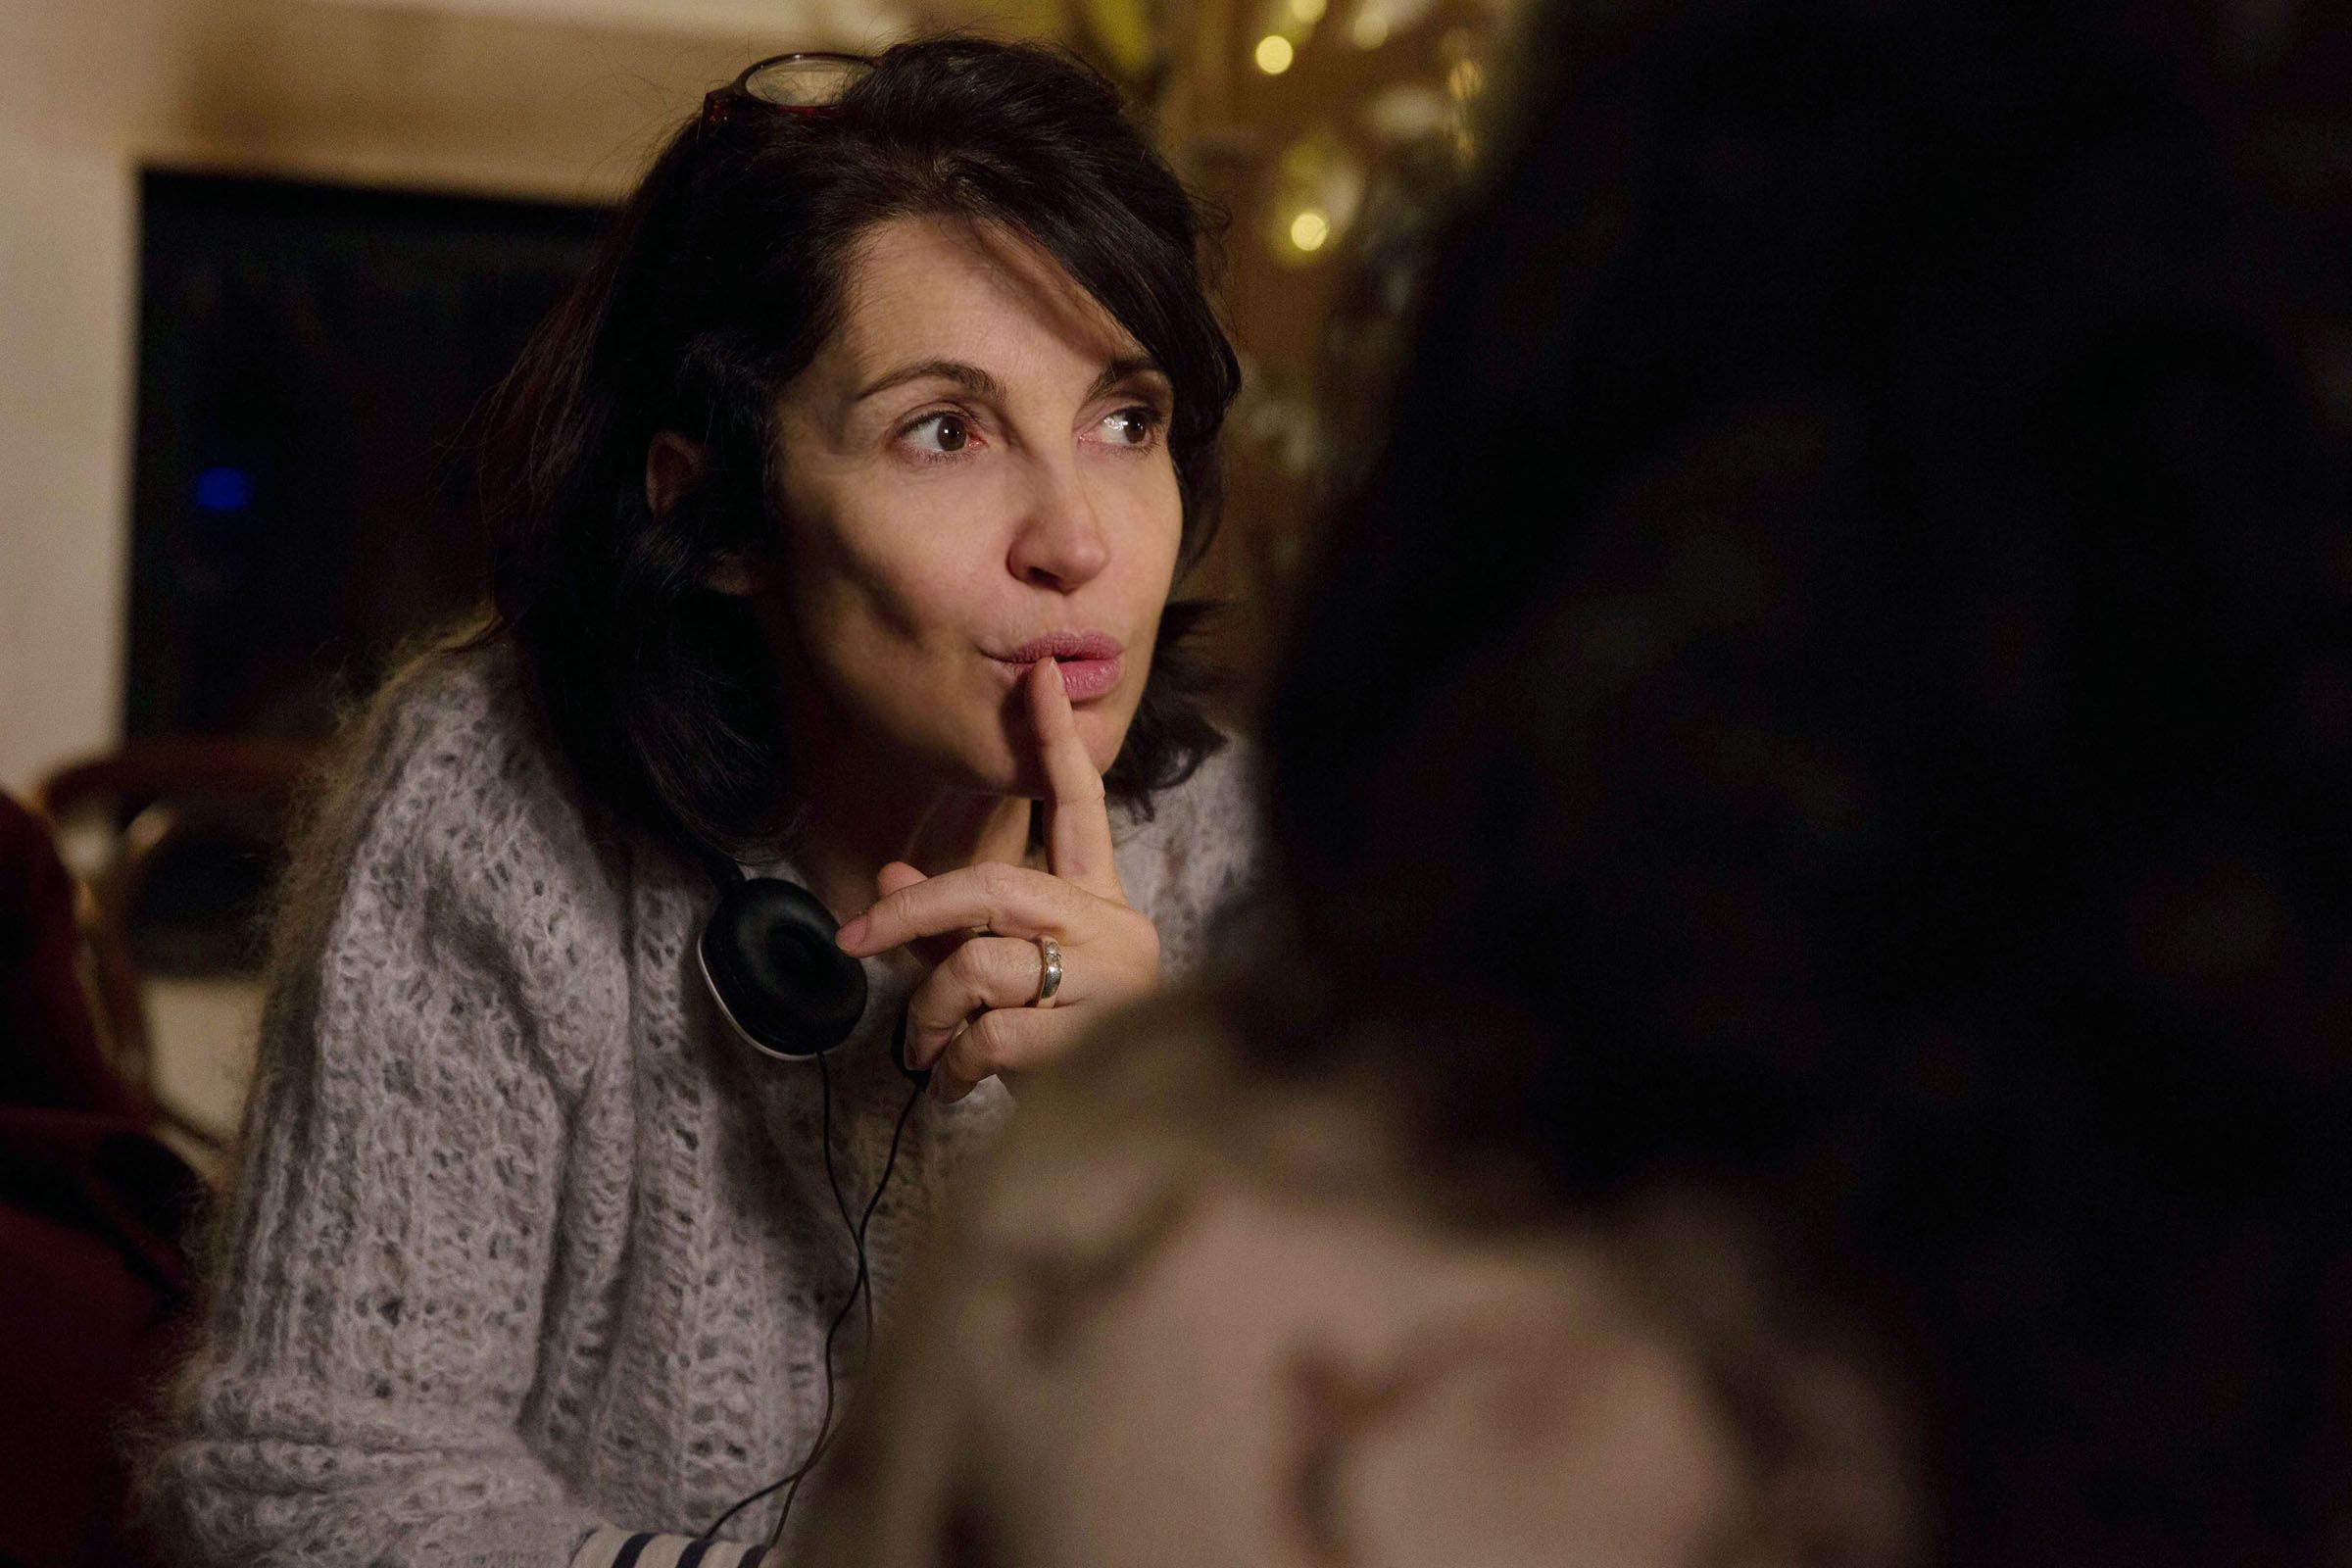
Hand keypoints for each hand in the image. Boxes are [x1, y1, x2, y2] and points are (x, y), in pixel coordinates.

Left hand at [835, 657, 1162, 1101]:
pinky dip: (953, 1065)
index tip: (1038, 673)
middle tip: (853, 940)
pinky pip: (988, 1033)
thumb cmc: (1059, 1051)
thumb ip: (949, 933)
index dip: (1055, 742)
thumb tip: (887, 881)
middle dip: (912, 916)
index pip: (1079, 807)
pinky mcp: (1095, 1039)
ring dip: (931, 1013)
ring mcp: (1111, 981)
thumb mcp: (1000, 981)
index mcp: (1097, 903)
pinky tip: (957, 1087)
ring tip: (929, 1054)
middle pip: (993, 887)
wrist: (1122, 1141)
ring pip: (979, 965)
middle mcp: (1114, 928)